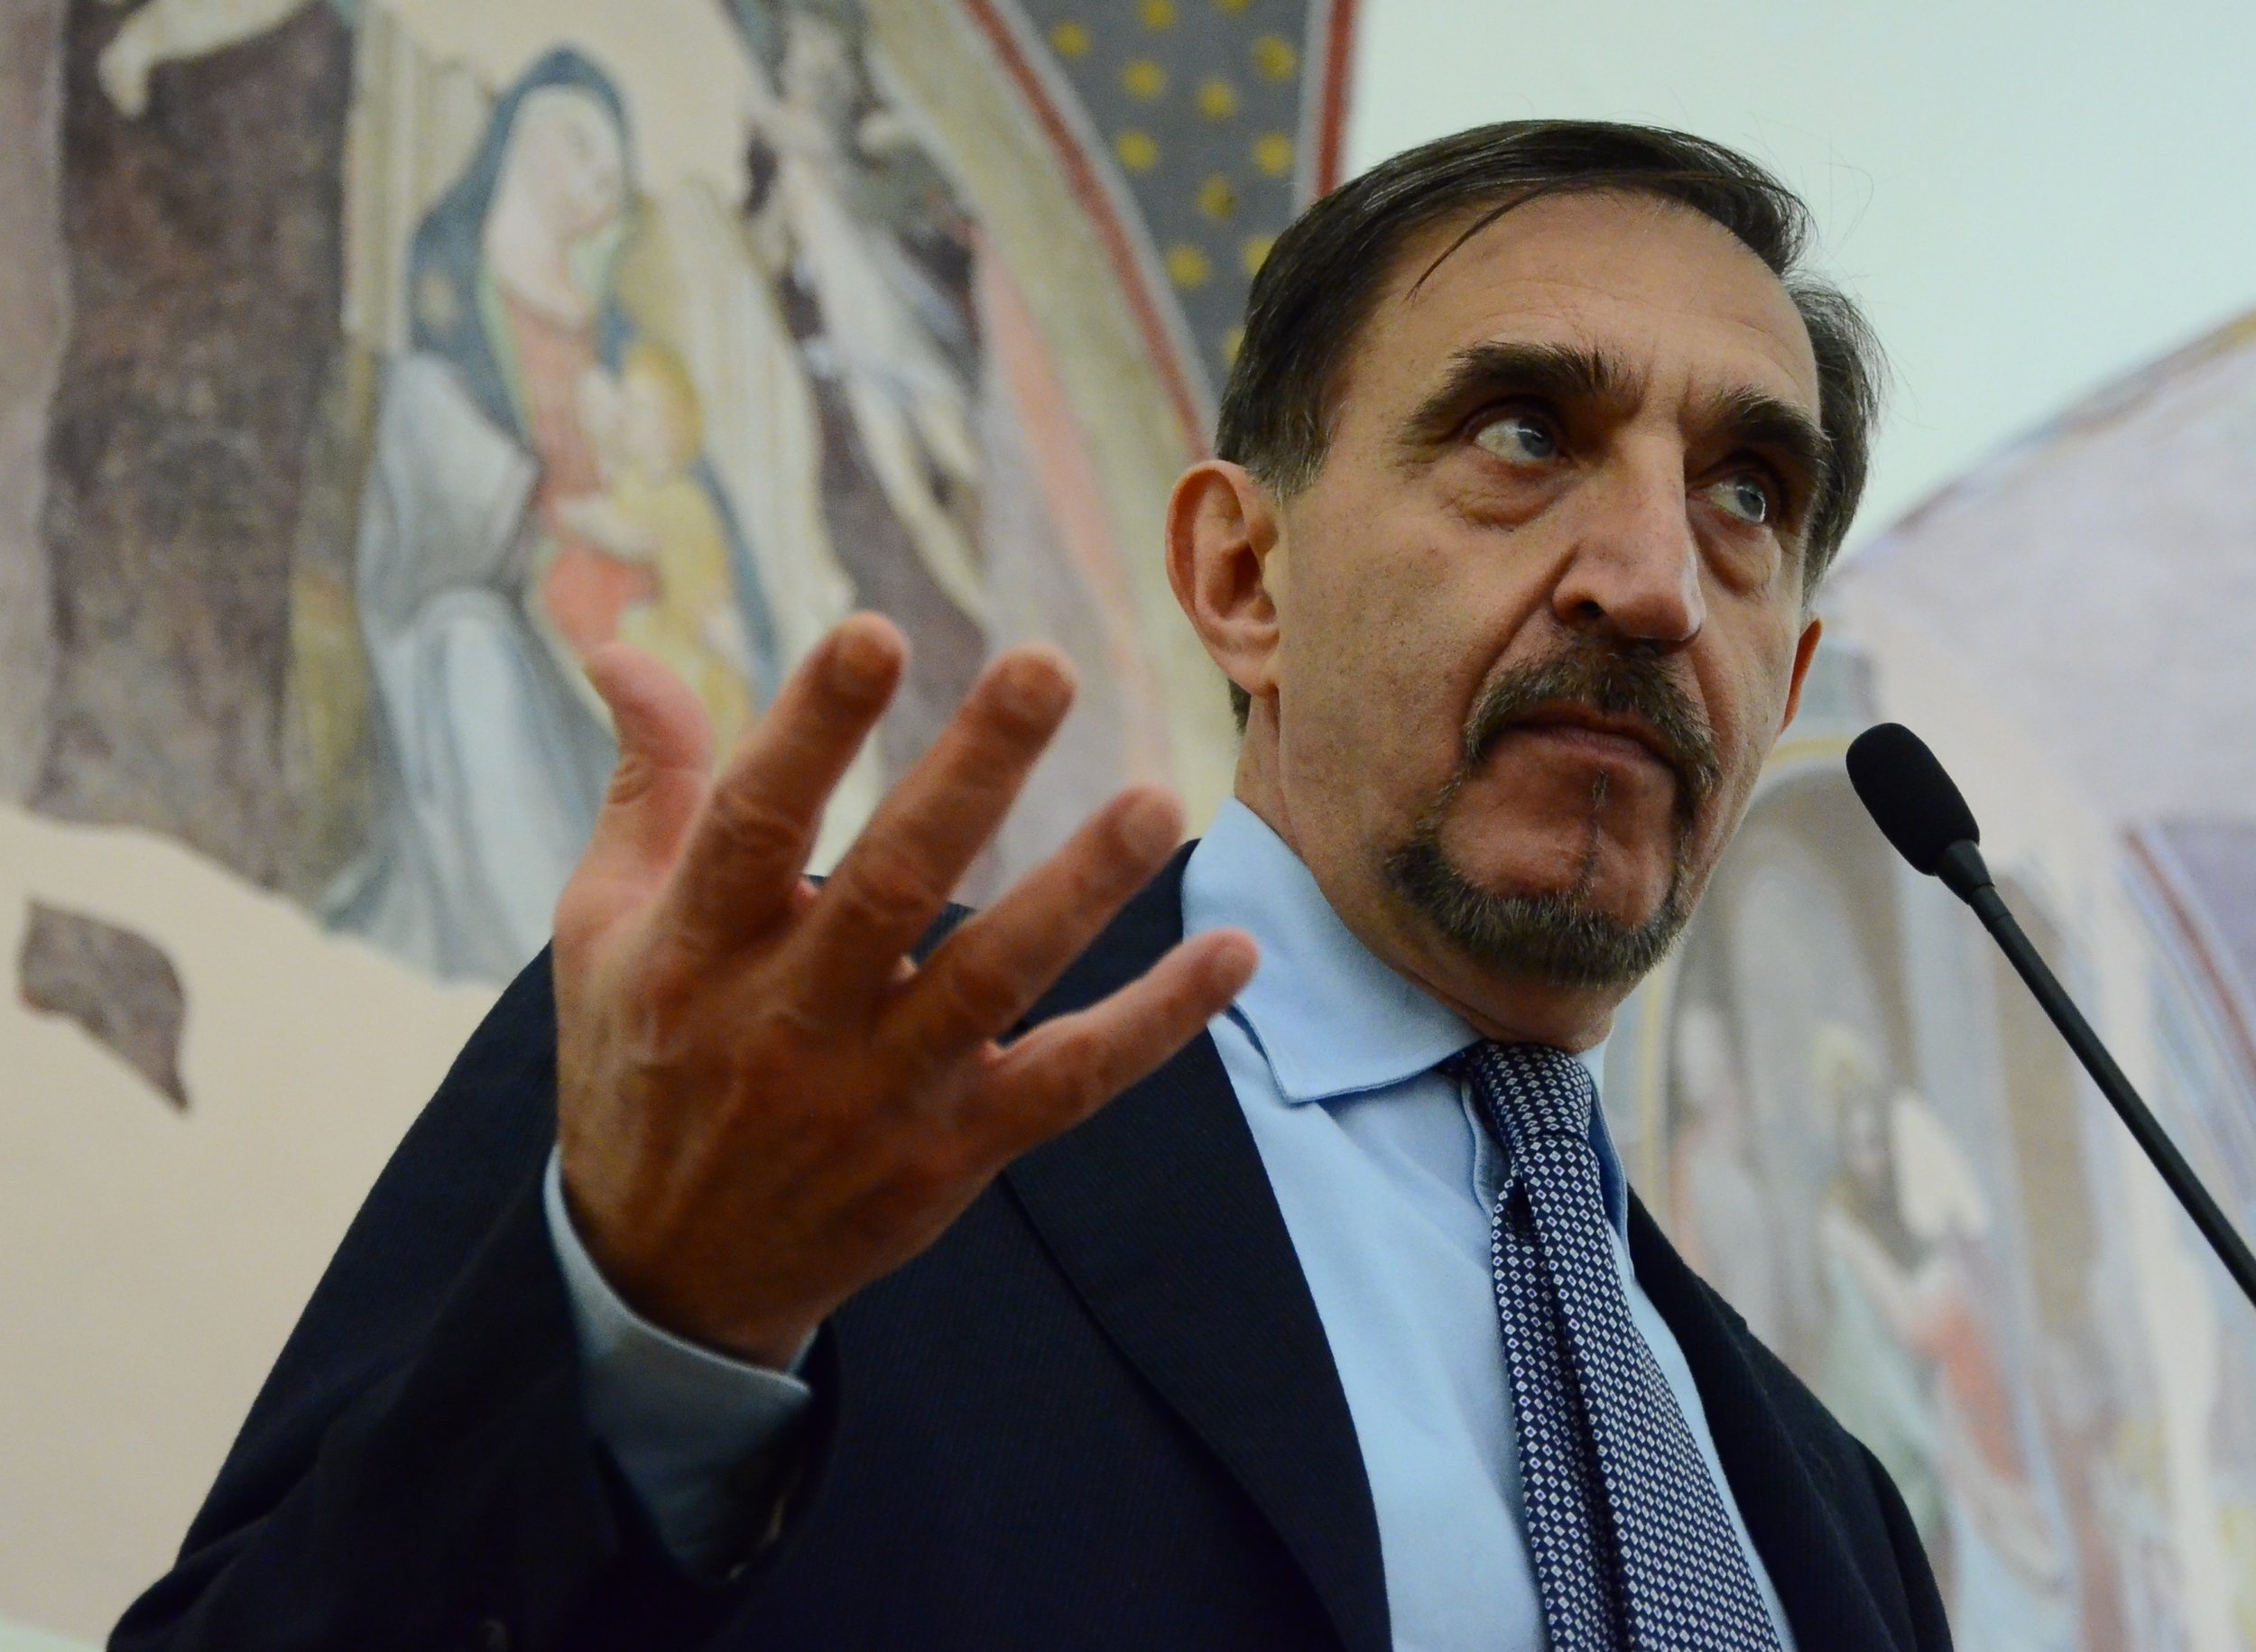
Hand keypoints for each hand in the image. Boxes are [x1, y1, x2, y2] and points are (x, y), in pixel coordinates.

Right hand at [552, 616, 1257, 1367]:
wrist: (668, 1277)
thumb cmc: (641, 1064)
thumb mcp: (603, 931)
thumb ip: (649, 789)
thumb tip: (626, 649)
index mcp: (693, 949)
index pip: (756, 823)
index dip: (813, 728)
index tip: (877, 632)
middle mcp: (787, 1020)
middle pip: (892, 885)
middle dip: (972, 773)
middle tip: (1045, 667)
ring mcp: (880, 1093)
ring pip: (994, 981)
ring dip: (1082, 890)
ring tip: (1158, 801)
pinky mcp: (956, 1152)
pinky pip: (1072, 1082)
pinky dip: (1157, 1022)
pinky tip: (1234, 951)